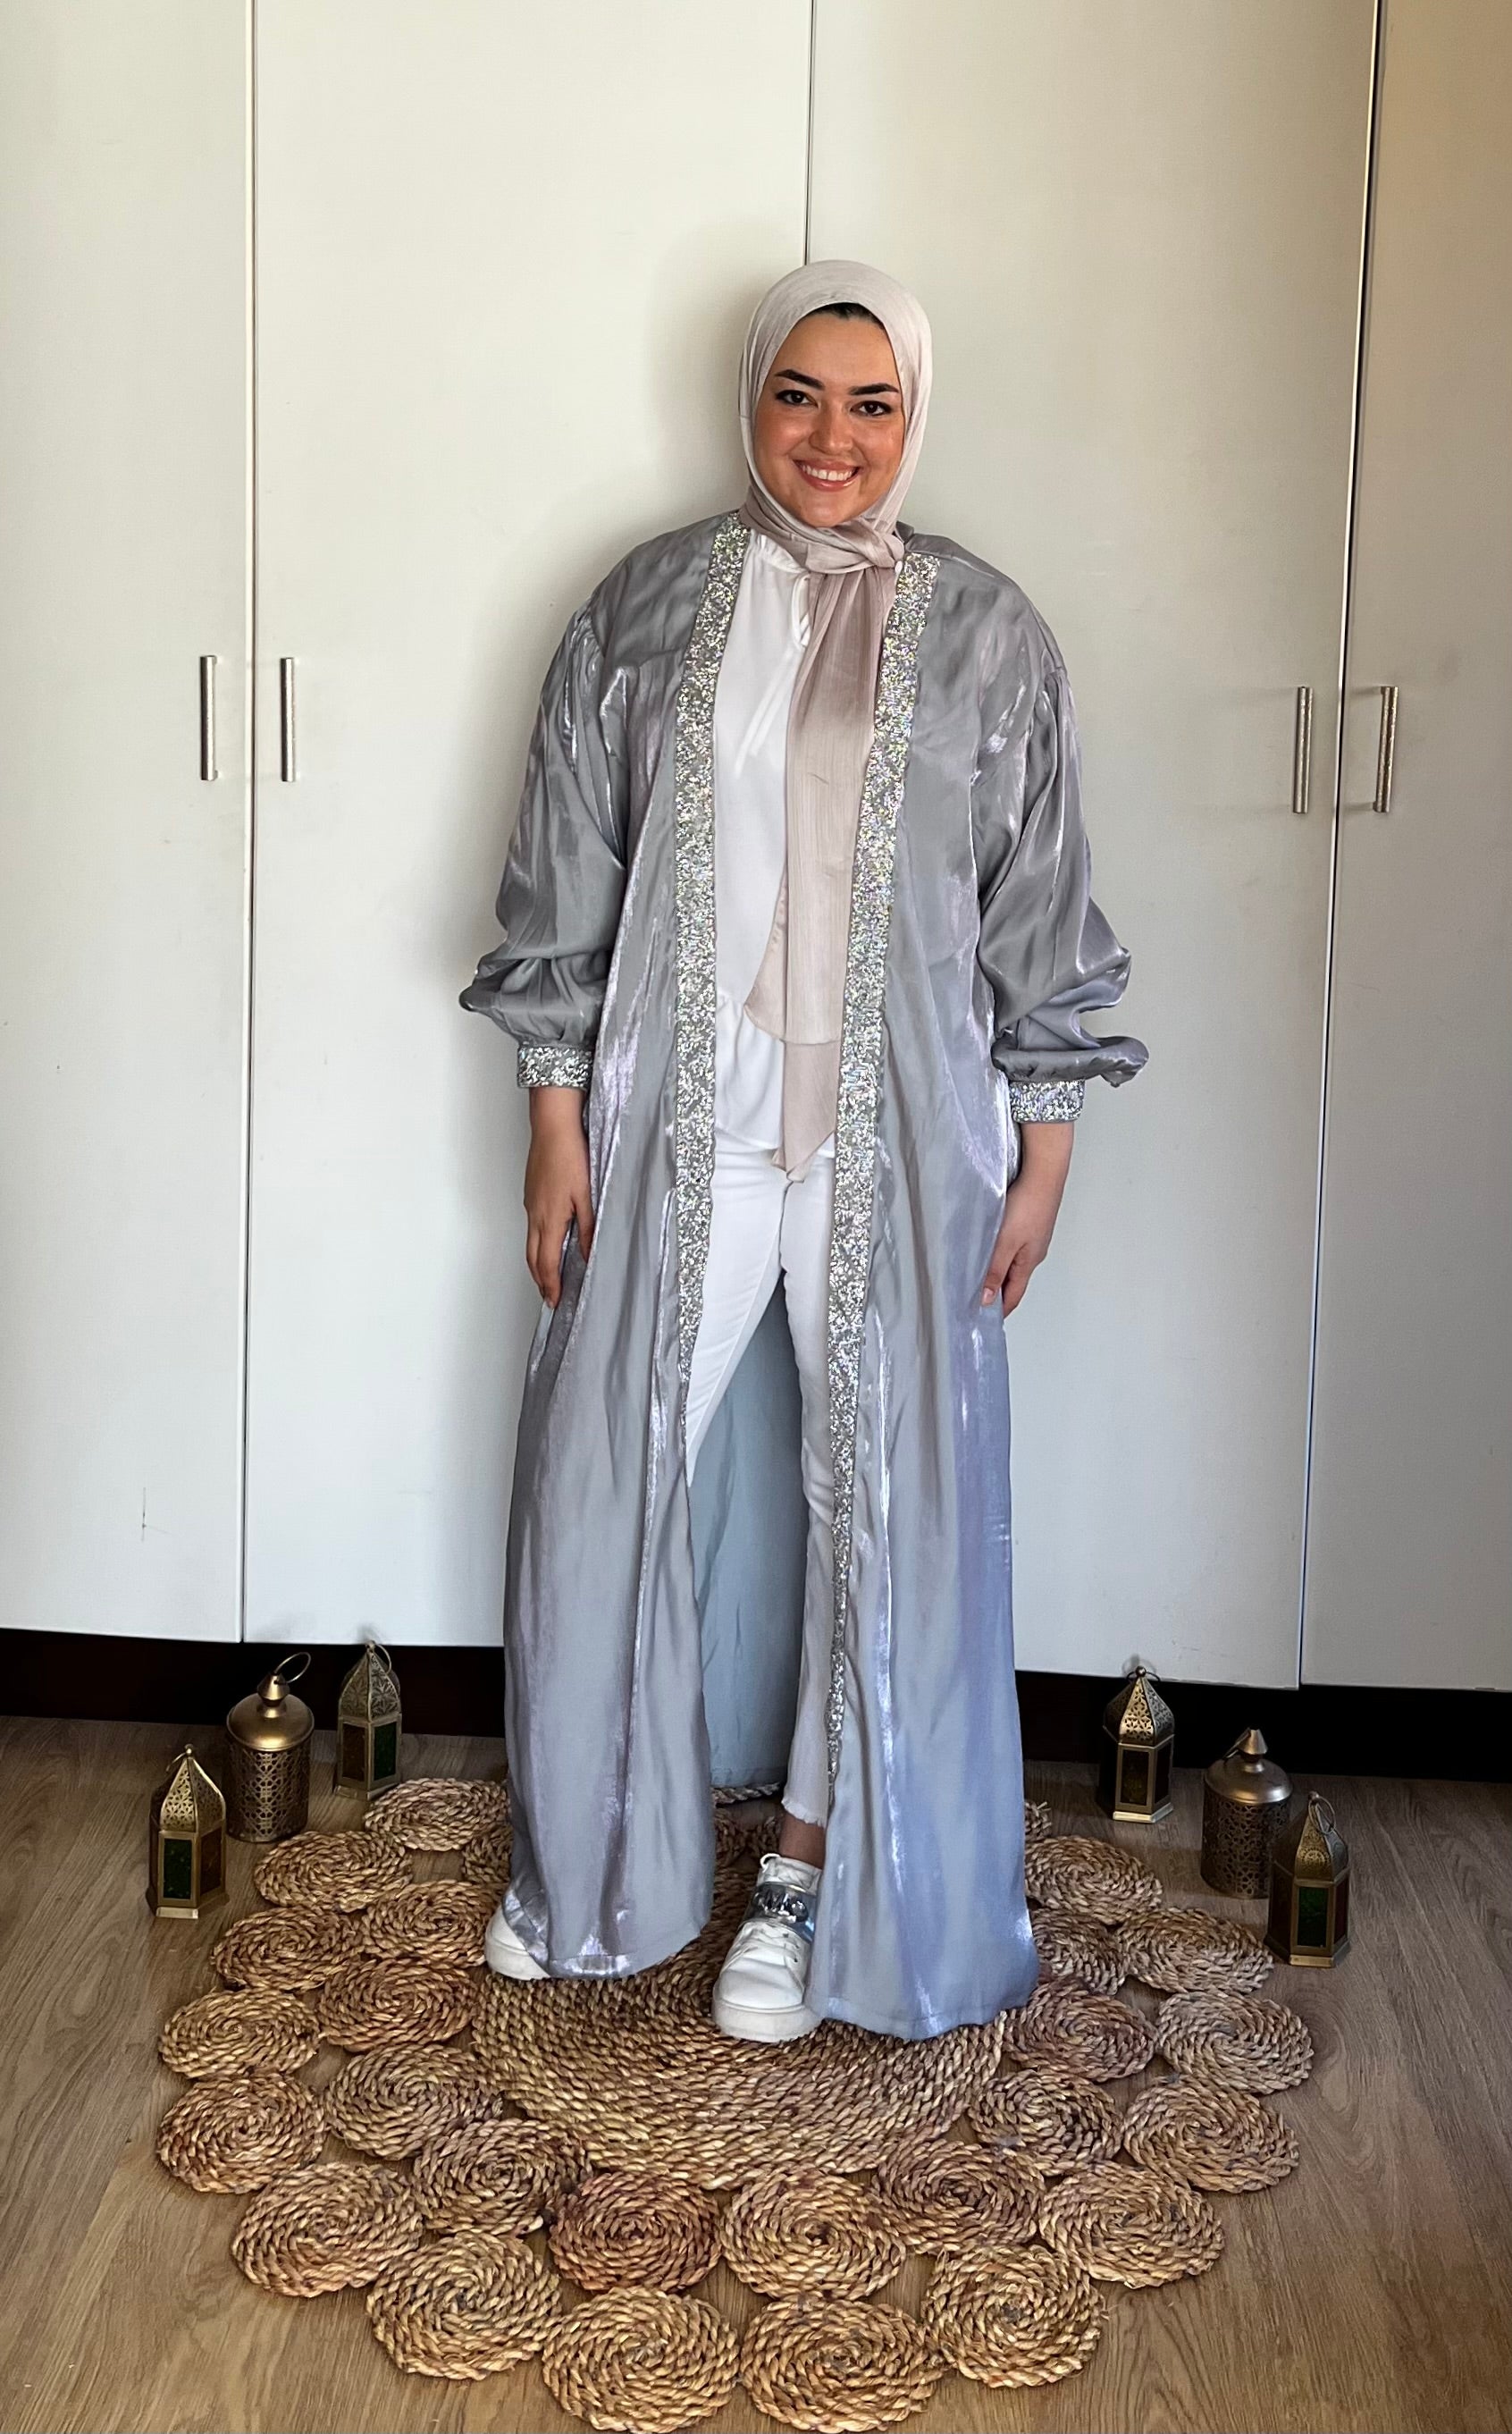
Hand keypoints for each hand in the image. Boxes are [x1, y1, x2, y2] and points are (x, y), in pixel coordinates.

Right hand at [523, 1087, 592, 1307]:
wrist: (552, 1127)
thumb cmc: (571, 1157)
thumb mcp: (587, 1197)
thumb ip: (589, 1229)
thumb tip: (589, 1256)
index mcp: (549, 1220)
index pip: (547, 1263)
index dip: (550, 1285)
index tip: (554, 1301)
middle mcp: (535, 1216)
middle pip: (532, 1258)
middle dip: (540, 1280)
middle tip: (548, 1296)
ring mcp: (530, 1205)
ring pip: (530, 1243)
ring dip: (537, 1263)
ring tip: (547, 1277)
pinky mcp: (531, 1194)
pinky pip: (531, 1227)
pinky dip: (537, 1244)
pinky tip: (549, 1242)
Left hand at [981, 1122, 1073, 1313]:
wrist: (1044, 1172)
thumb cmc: (1028, 1205)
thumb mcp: (1005, 1242)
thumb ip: (994, 1271)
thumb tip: (988, 1300)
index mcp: (1029, 1262)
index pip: (1013, 1296)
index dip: (1000, 1310)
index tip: (984, 1320)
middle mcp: (1033, 1253)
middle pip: (1014, 1280)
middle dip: (997, 1292)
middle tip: (975, 1299)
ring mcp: (1033, 1237)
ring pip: (1013, 1262)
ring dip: (998, 1271)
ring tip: (978, 1275)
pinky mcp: (1030, 1222)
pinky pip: (1014, 1245)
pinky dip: (1001, 1253)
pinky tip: (990, 1247)